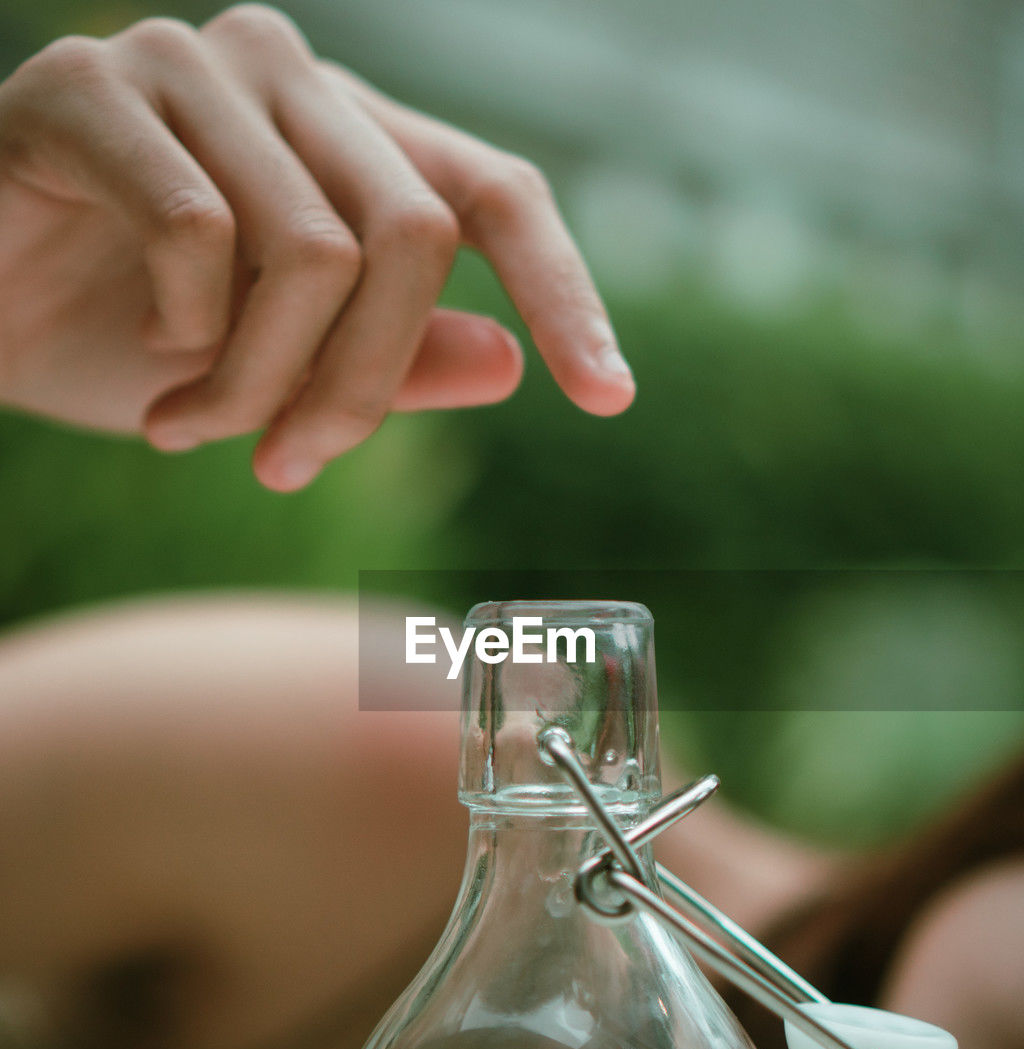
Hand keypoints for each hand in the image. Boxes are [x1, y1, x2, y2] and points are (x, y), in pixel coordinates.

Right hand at [0, 5, 634, 489]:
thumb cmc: (130, 338)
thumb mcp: (281, 375)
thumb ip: (394, 363)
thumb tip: (506, 363)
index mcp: (353, 138)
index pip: (497, 194)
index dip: (564, 293)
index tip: (609, 398)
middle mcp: (291, 78)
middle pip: (410, 238)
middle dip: (359, 390)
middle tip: (287, 468)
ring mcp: (193, 65)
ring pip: (311, 248)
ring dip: (256, 384)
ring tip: (191, 430)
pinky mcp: (92, 86)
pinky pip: (198, 228)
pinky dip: (183, 326)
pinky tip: (147, 342)